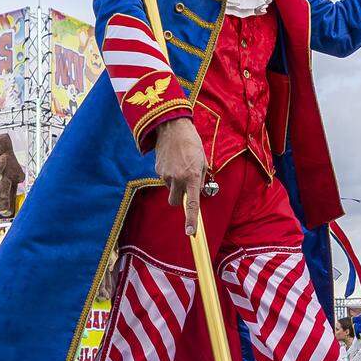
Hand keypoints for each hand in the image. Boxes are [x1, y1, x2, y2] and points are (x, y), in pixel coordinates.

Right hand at [154, 118, 207, 236]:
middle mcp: (178, 178)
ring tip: (181, 166)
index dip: (191, 219)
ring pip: (170, 190)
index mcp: (192, 177)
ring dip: (176, 185)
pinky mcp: (158, 170)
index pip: (192, 203)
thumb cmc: (192, 144)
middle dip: (180, 200)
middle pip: (176, 202)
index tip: (190, 232)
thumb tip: (200, 193)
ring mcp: (165, 175)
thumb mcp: (202, 161)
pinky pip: (165, 180)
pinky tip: (174, 162)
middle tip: (186, 189)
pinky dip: (170, 175)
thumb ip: (202, 179)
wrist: (172, 127)